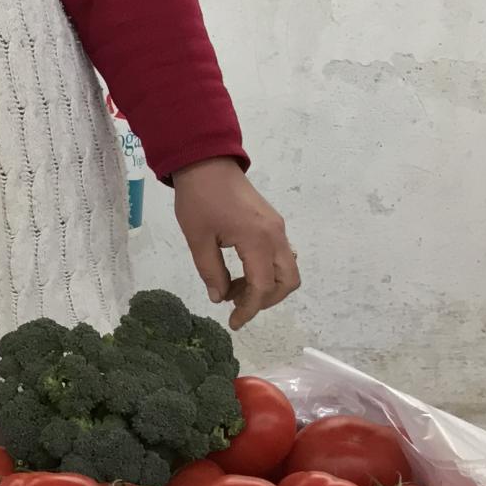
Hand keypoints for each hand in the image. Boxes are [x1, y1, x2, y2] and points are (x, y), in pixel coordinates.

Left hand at [171, 158, 298, 329]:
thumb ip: (210, 272)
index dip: (250, 309)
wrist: (207, 162)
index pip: (263, 286)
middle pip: (288, 281)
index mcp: (257, 240)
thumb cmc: (198, 199)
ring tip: (233, 288)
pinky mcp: (273, 223)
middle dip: (265, 300)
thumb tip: (220, 299)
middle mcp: (276, 236)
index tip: (234, 323)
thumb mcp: (197, 239)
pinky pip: (280, 256)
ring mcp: (278, 228)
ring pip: (288, 269)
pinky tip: (240, 272)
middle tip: (237, 306)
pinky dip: (266, 271)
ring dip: (266, 286)